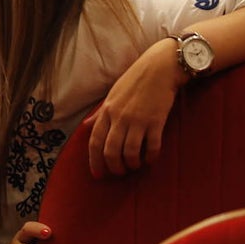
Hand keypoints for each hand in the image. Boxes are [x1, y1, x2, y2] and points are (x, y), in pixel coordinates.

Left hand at [88, 38, 186, 177]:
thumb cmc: (134, 81)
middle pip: (111, 151)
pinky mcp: (156, 121)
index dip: (95, 161)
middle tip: (119, 173)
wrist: (159, 69)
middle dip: (114, 167)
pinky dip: (150, 158)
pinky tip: (150, 160)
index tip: (98, 174)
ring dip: (132, 164)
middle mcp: (119, 117)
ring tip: (135, 166)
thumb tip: (85, 127)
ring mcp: (137, 120)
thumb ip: (100, 113)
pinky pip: (152, 147)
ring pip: (130, 152)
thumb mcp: (112, 95)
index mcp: (106, 111)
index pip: (95, 141)